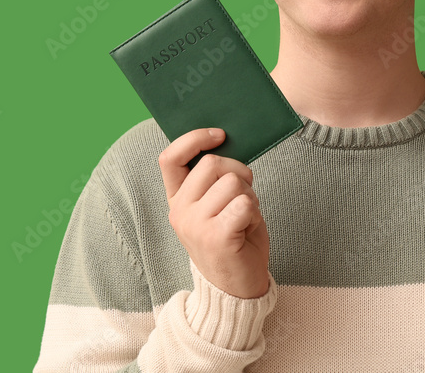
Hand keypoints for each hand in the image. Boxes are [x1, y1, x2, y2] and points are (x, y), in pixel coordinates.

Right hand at [159, 128, 269, 298]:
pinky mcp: (216, 237)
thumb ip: (215, 180)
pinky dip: (254, 211)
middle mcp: (180, 212)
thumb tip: (227, 143)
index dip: (194, 138)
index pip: (170, 158)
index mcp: (177, 201)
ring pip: (233, 181)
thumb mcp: (216, 207)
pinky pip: (244, 203)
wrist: (238, 289)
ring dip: (250, 195)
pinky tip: (248, 228)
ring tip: (245, 218)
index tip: (219, 135)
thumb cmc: (234, 241)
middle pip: (213, 163)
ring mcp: (195, 225)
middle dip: (239, 172)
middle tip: (244, 196)